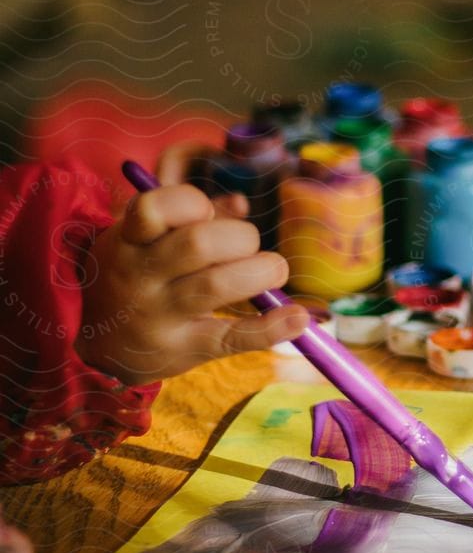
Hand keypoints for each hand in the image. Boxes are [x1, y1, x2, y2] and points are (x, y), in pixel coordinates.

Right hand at [76, 184, 308, 383]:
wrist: (92, 342)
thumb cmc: (133, 274)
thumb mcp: (143, 239)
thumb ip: (191, 216)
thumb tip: (241, 203)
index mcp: (129, 239)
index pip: (156, 207)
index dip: (193, 202)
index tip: (205, 213)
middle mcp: (140, 275)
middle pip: (198, 243)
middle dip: (240, 237)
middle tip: (249, 246)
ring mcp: (159, 315)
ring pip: (217, 286)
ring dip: (261, 272)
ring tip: (273, 271)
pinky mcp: (182, 350)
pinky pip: (231, 337)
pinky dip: (272, 328)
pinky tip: (299, 318)